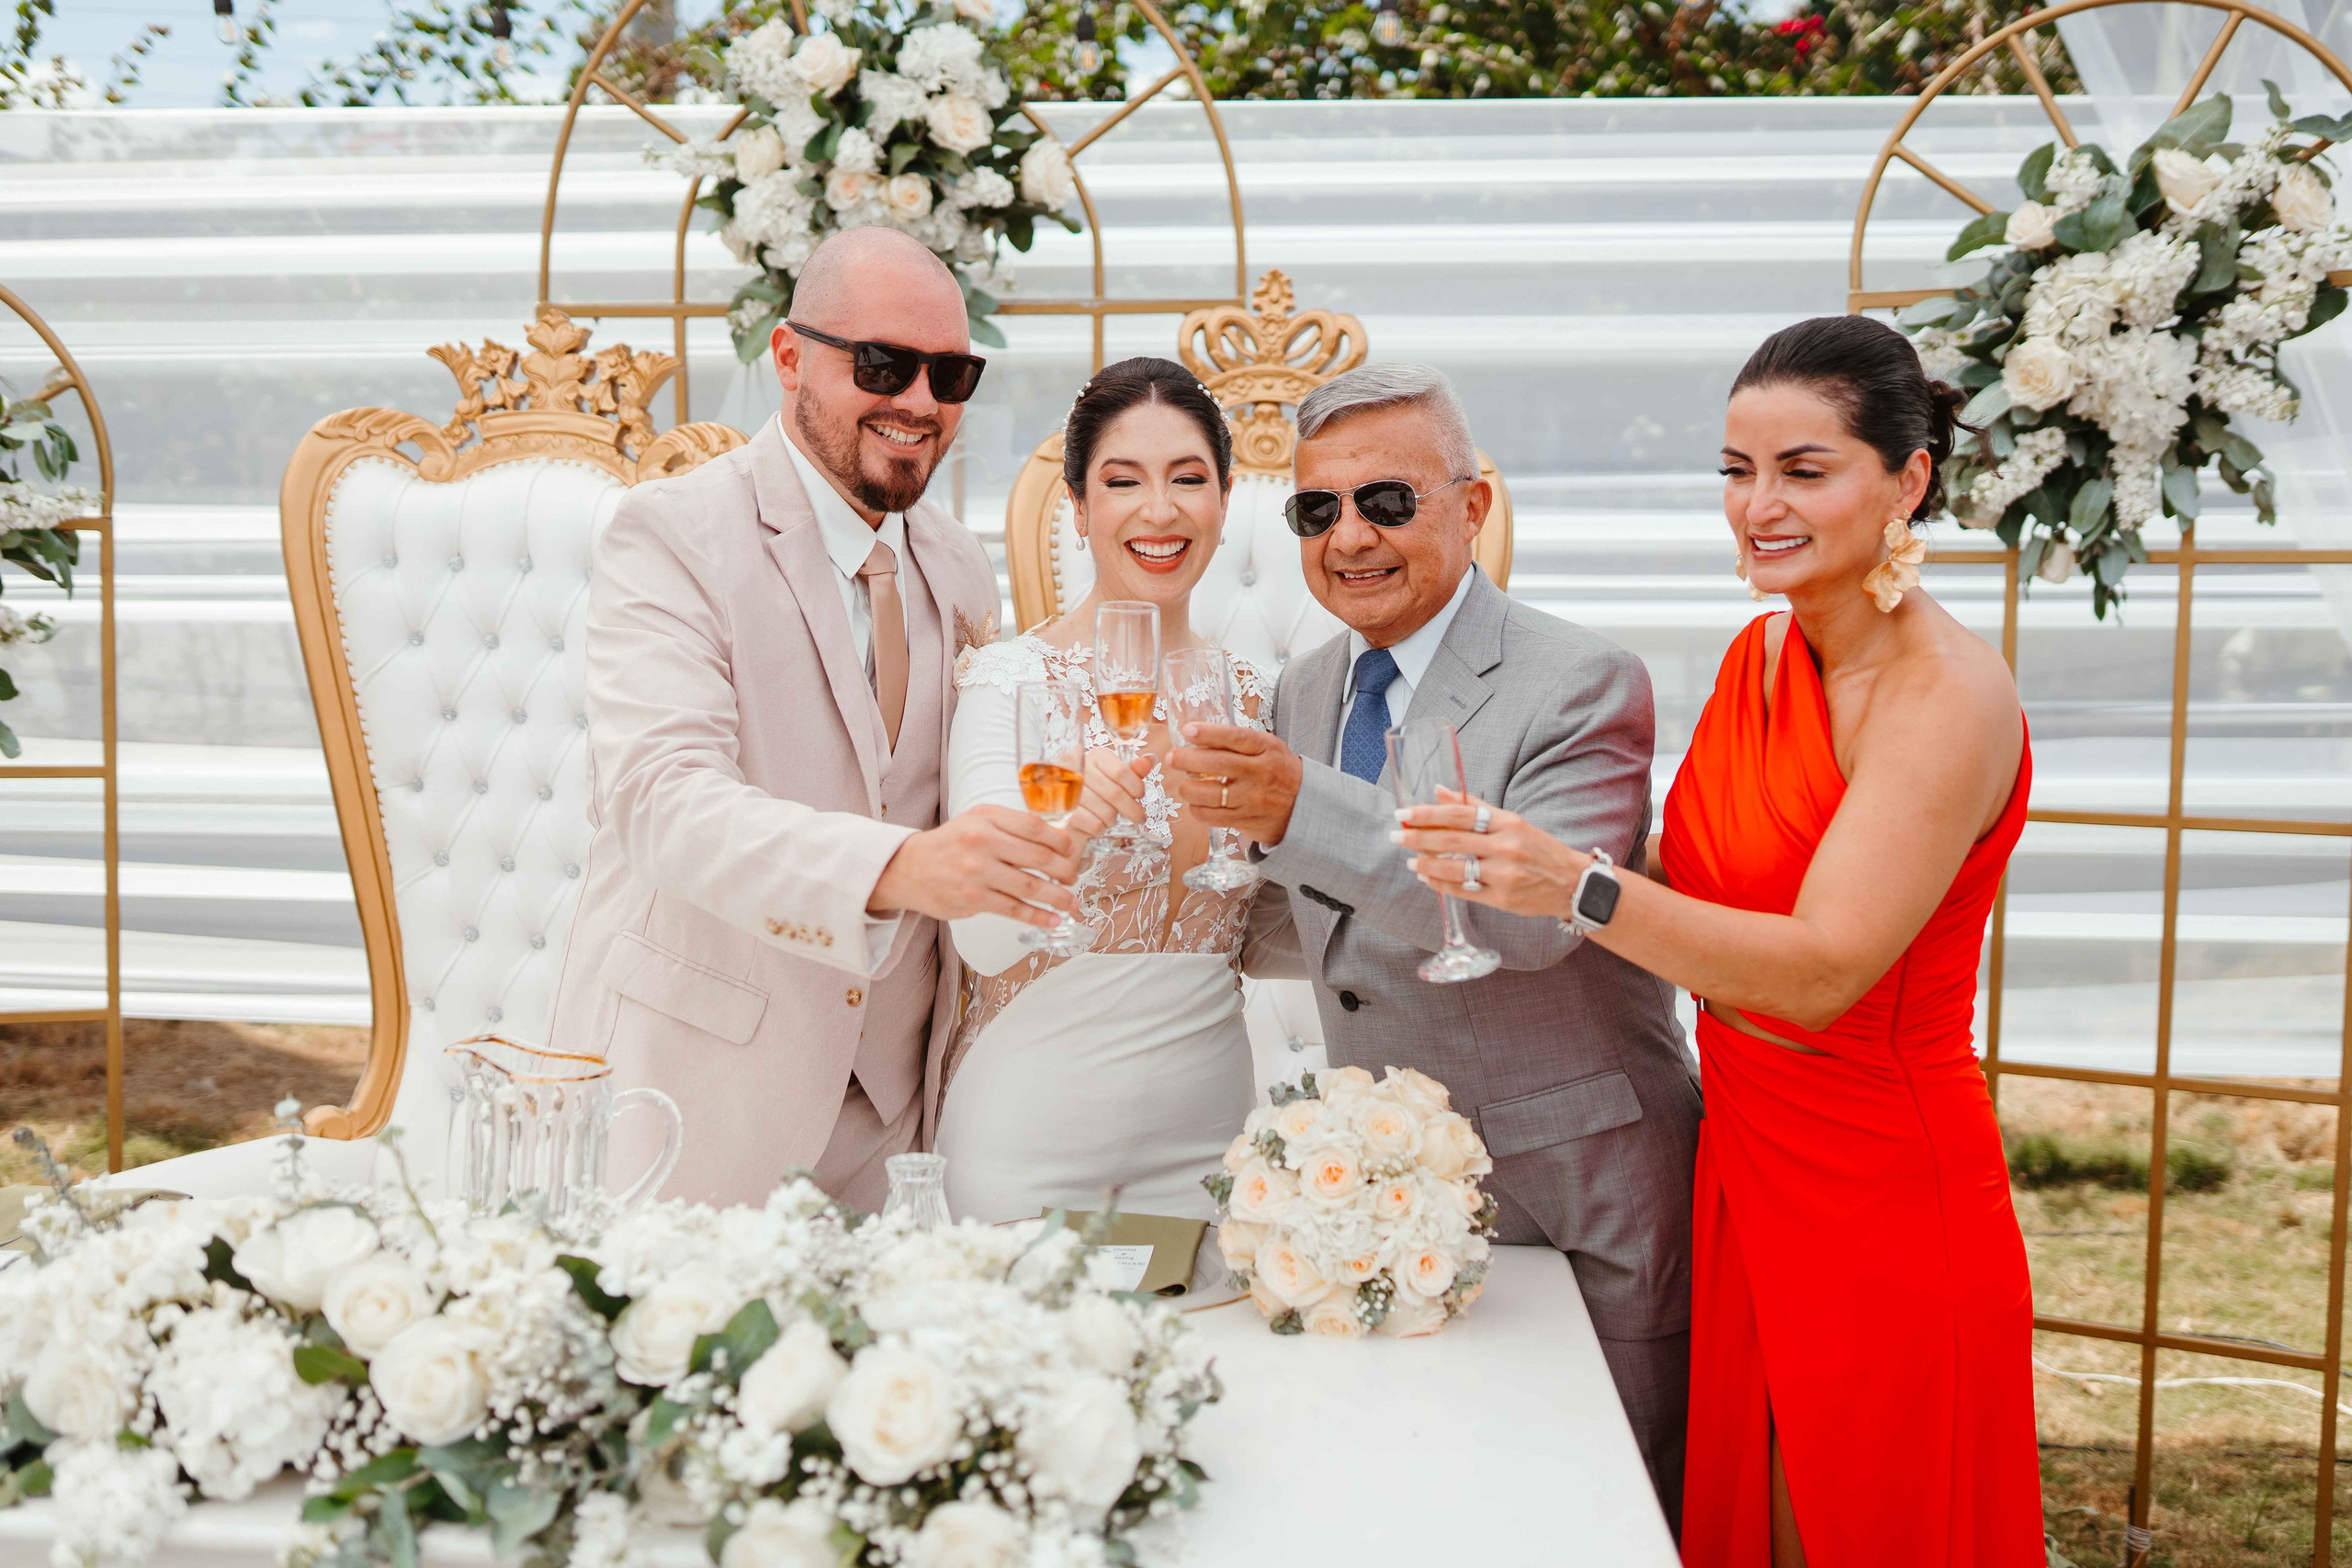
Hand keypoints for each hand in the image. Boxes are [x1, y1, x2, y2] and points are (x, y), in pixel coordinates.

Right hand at [868, 805, 1085, 928]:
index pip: (1034, 826)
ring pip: (1030, 886)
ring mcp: (978, 872)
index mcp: (987, 818)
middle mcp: (983, 842)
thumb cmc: (950, 844)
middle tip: (1074, 878)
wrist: (908, 868)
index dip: (1060, 840)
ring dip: (1057, 897)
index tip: (1071, 850)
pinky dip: (1037, 916)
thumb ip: (1011, 826)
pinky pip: (1013, 908)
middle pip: (1038, 857)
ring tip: (1072, 903)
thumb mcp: (977, 821)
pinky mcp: (973, 898)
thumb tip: (1055, 841)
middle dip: (1065, 871)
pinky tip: (1052, 919)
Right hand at [1069, 748, 1152, 838]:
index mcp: (1096, 757)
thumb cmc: (1096, 792)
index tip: (1140, 796)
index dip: (1136, 787)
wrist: (1065, 808)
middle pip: (1115, 793)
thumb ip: (1132, 771)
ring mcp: (1069, 791)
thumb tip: (1149, 760)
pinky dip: (1100, 828)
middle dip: (1131, 809)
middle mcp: (1080, 769)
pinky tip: (1097, 824)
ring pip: (1106, 811)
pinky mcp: (1064, 812)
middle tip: (1137, 816)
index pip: (1122, 772)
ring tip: (1110, 818)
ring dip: (1113, 819)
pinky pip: (1094, 824)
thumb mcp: (1115, 778)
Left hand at [1166, 722, 1302, 847]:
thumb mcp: (1268, 748)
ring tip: (1184, 784)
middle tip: (1172, 757)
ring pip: (1209, 794)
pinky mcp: (1244, 819)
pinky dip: (1197, 808)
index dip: (1209, 733)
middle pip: (1218, 764)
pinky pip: (1210, 815)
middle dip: (1188, 759)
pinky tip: (1196, 802)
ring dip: (1188, 788)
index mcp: (1267, 749)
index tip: (1187, 731)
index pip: (1236, 737)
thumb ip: (1239, 741)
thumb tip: (1197, 735)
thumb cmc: (1278, 771)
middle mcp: (1260, 773)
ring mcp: (1252, 798)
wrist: (1303, 806)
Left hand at [1393, 788, 1588, 918]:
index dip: (1428, 813)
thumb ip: (1475, 807)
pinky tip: (1427, 878)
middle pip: (1452, 840)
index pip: (1459, 814)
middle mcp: (1505, 848)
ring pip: (1454, 868)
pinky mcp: (1502, 899)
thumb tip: (1439, 790)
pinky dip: (1441, 884)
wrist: (1571, 884)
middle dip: (1418, 838)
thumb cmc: (1539, 849)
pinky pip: (1463, 891)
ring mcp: (1504, 875)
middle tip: (1396, 835)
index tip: (1404, 813)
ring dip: (1426, 864)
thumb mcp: (1513, 822)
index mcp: (1507, 823)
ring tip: (1410, 860)